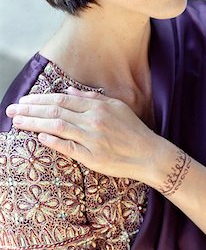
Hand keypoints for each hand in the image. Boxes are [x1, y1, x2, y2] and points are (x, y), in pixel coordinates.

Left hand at [6, 88, 161, 183]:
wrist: (148, 153)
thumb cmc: (132, 129)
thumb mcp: (116, 106)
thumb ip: (92, 98)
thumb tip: (70, 91)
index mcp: (97, 107)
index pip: (62, 100)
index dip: (40, 99)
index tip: (24, 100)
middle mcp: (93, 120)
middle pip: (55, 111)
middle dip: (31, 109)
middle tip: (12, 109)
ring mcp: (92, 139)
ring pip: (57, 127)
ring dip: (34, 123)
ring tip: (17, 121)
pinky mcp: (92, 157)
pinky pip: (68, 148)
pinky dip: (53, 141)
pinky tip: (38, 137)